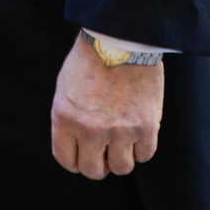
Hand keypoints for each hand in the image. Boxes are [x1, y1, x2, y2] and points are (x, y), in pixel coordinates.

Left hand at [50, 35, 162, 179]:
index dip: (75, 162)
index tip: (82, 157)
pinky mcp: (145, 127)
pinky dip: (142, 148)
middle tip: (104, 153)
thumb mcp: (65, 88)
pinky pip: (144, 154)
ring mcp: (119, 131)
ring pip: (122, 168)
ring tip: (123, 142)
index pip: (66, 160)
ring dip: (121, 158)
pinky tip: (139, 133)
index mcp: (64, 118)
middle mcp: (90, 130)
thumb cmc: (90, 59)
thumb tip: (77, 144)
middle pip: (93, 171)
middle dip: (99, 164)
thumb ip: (68, 118)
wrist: (120, 39)